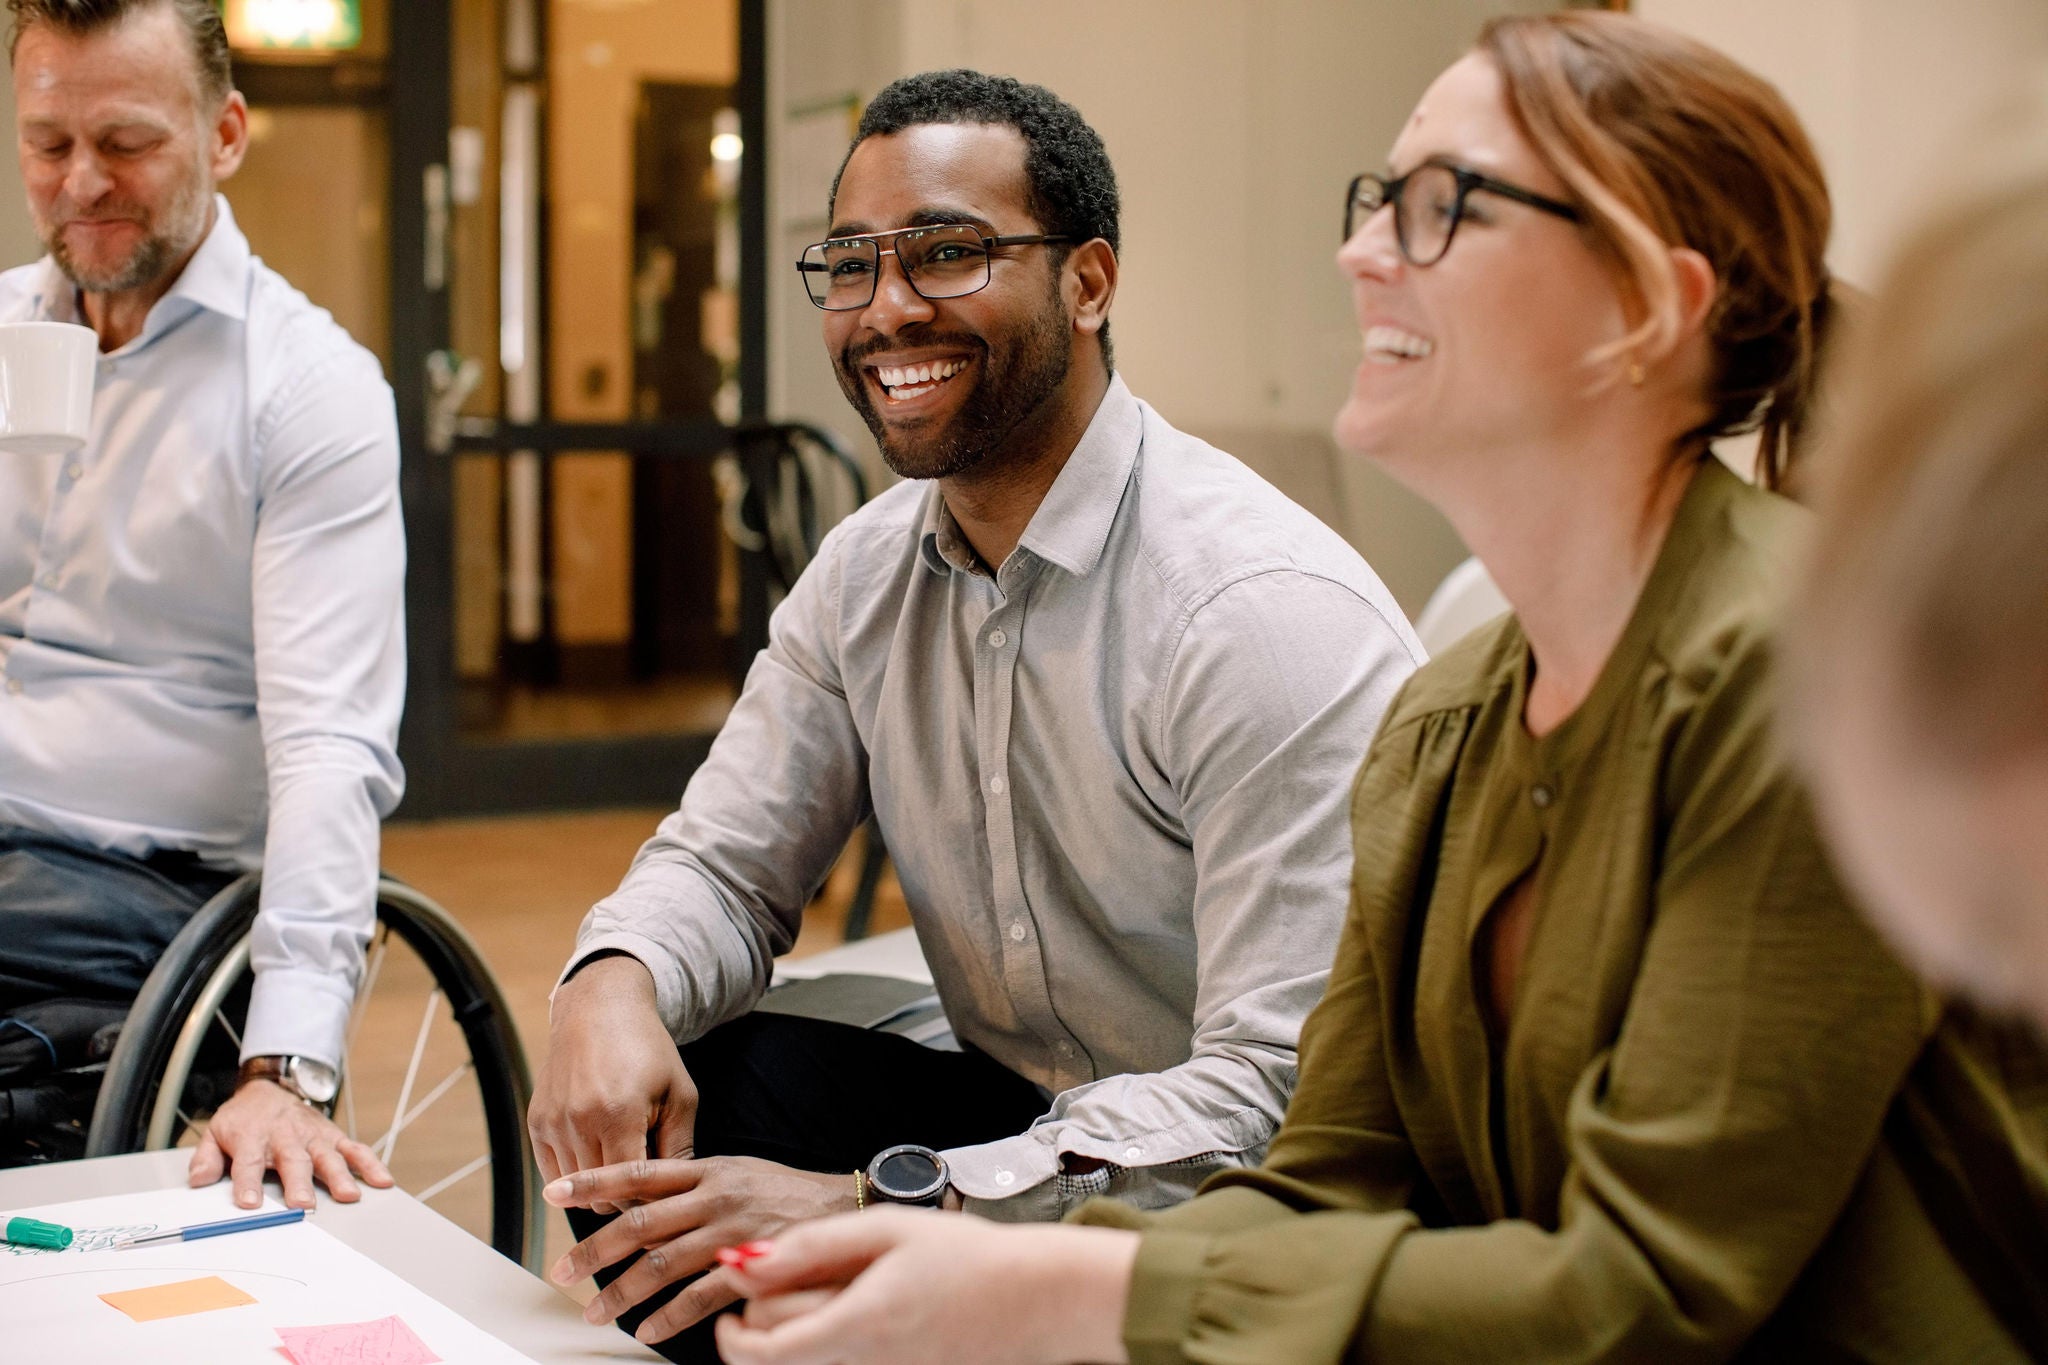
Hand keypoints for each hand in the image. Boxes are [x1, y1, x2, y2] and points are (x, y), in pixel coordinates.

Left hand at [189, 1080, 393, 1209]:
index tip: (249, 1203)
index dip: (247, 1183)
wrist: (269, 1088)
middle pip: (292, 1161)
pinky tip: (381, 1181)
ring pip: (327, 1156)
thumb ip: (206, 1158)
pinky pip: (354, 1149)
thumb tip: (198, 1181)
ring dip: (339, 1176)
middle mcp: (285, 1136)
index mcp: (253, 1137)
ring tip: (348, 1196)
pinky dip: (370, 1164)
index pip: (247, 1162)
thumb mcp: (214, 1133)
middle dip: (299, 1183)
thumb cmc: (243, 1119)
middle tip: (303, 1205)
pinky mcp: (332, 1136)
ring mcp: (312, 1136)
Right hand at [528, 955, 695, 1211]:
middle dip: (625, 1194)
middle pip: (601, 1195)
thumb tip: (677, 1196)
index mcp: (619, 1115)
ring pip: (576, 1189)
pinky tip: (598, 1154)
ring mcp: (552, 1123)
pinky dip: (576, 1176)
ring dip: (600, 1186)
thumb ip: (680, 1148)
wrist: (600, 1011)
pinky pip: (553, 1174)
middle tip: (644, 1176)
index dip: (649, 1197)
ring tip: (623, 1161)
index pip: (629, 1188)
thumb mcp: (680, 1095)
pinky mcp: (536, 1123)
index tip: (663, 1190)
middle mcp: (579, 1121)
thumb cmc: (648, 1052)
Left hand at [545, 1156, 858, 1343]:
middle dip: (594, 1249)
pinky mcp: (753, 1265)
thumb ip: (690, 1189)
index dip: (594, 1182)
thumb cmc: (785, 1194)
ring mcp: (732, 1231)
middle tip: (564, 1270)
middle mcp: (714, 1196)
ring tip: (597, 1311)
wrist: (846, 1209)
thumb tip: (637, 1211)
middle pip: (640, 1221)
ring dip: (622, 1292)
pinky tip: (650, 1331)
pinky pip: (699, 1296)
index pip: (638, 1171)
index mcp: (706, 1170)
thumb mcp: (736, 1174)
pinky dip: (669, 1317)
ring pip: (661, 1263)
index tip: (556, 1193)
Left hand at [714, 1208, 1138, 1364]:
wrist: (1041, 1299)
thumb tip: (745, 1262)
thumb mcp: (888, 1229)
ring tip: (830, 1296)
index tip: (731, 1307)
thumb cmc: (972, 1258)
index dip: (728, 1336)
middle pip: (778, 1361)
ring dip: (799, 1337)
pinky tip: (860, 1316)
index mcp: (858, 1326)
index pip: (760, 1354)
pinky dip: (833, 1345)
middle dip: (764, 1324)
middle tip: (784, 1283)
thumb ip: (812, 1245)